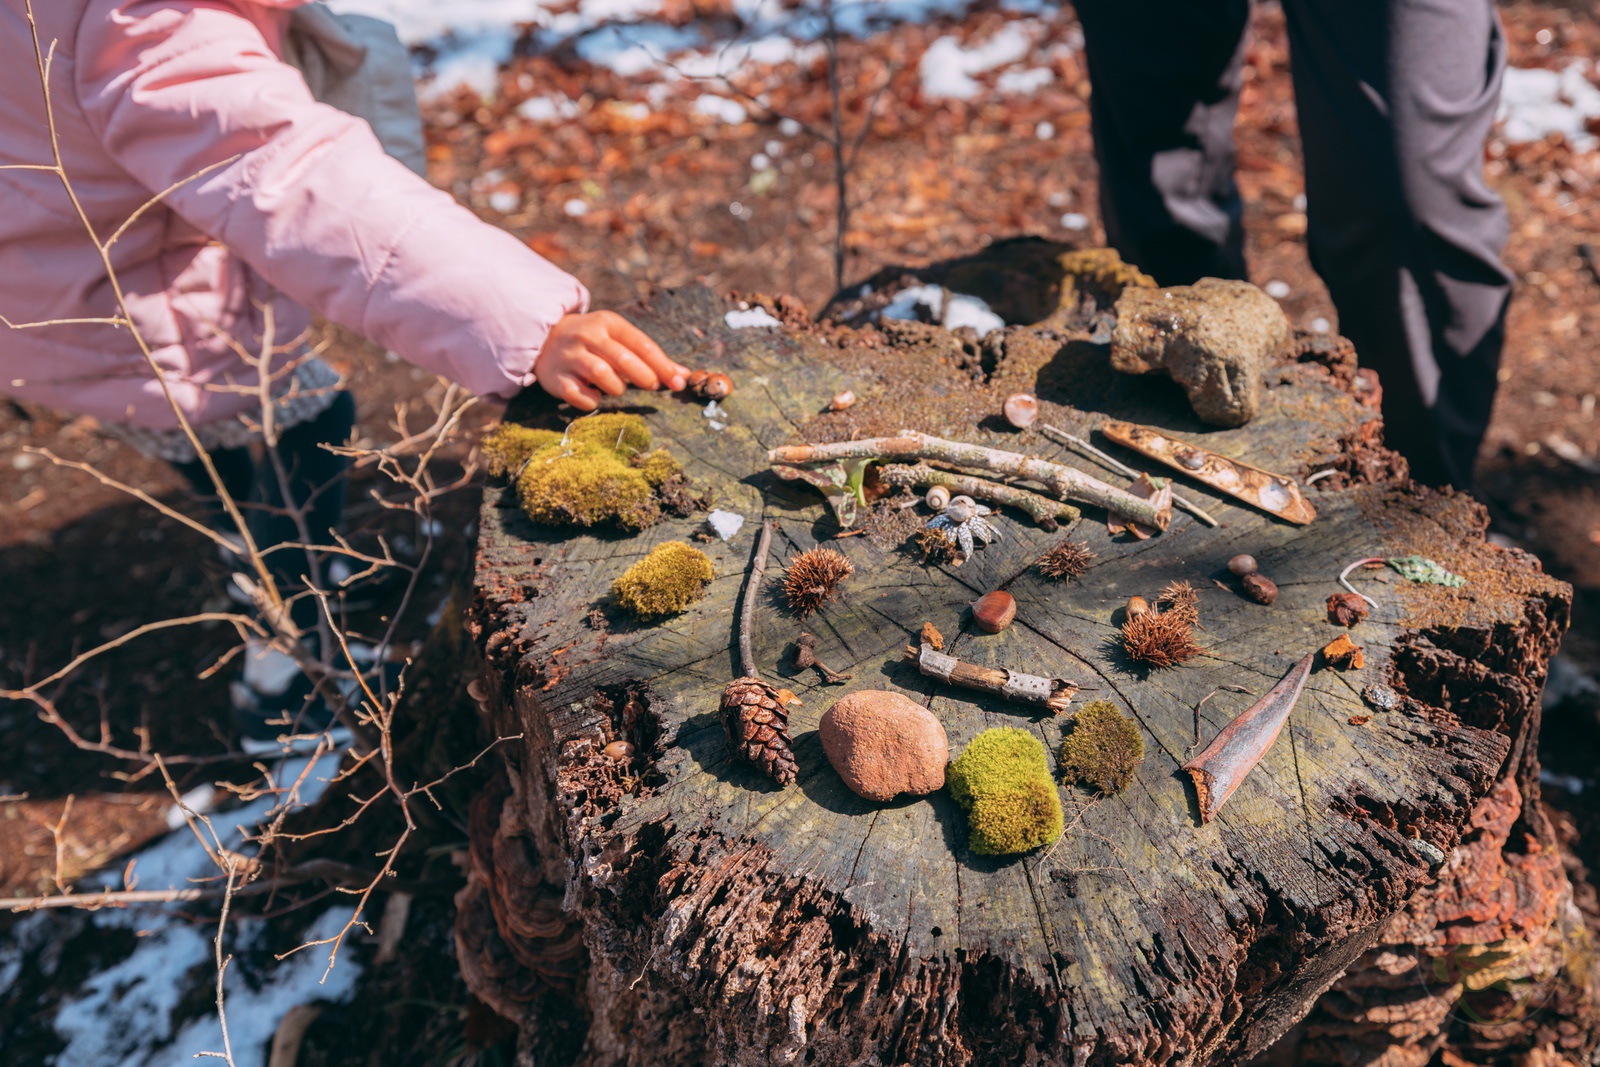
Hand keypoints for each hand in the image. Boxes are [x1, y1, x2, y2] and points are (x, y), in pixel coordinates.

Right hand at [534, 311, 688, 410]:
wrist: (544, 338)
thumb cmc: (594, 342)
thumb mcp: (619, 339)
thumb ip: (650, 357)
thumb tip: (684, 376)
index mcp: (608, 323)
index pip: (642, 344)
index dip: (663, 365)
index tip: (678, 382)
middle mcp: (587, 336)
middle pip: (623, 358)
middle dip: (644, 376)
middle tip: (652, 385)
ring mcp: (570, 356)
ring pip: (602, 375)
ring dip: (617, 387)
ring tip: (618, 387)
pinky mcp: (555, 378)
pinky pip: (580, 396)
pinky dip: (592, 401)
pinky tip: (594, 396)